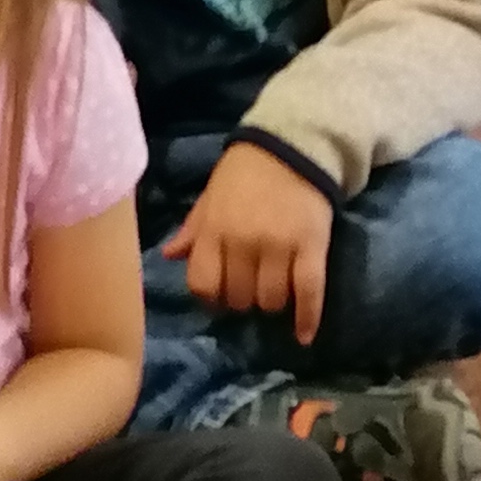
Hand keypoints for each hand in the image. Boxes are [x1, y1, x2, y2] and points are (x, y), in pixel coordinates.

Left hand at [162, 145, 334, 342]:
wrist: (292, 144)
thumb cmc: (244, 173)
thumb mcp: (210, 197)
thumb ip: (193, 230)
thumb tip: (169, 255)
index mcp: (214, 229)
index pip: (202, 284)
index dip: (209, 296)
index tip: (219, 294)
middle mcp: (243, 242)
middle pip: (237, 297)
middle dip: (240, 299)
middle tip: (249, 289)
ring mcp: (279, 246)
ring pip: (270, 300)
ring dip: (270, 303)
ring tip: (273, 292)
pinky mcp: (311, 247)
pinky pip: (309, 292)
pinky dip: (307, 318)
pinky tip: (304, 336)